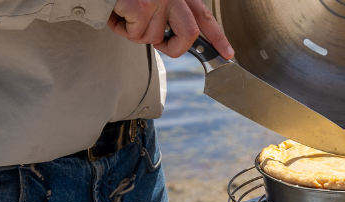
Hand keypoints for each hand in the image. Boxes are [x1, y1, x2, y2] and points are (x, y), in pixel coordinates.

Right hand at [108, 0, 233, 57]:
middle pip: (190, 33)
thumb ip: (168, 14)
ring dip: (134, 33)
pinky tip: (115, 13)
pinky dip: (120, 29)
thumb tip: (171, 40)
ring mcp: (158, 0)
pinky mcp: (141, 6)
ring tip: (124, 15)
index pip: (204, 16)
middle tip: (159, 45)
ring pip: (154, 38)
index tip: (228, 54)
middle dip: (174, 48)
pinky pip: (134, 34)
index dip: (218, 37)